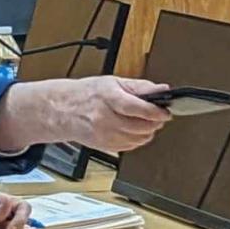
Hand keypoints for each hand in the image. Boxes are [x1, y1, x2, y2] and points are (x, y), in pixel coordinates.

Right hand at [0, 76, 171, 154]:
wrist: (63, 110)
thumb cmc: (87, 94)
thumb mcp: (113, 81)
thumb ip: (140, 86)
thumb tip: (162, 89)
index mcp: (108, 97)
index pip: (136, 108)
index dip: (155, 112)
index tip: (165, 112)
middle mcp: (105, 117)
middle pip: (140, 126)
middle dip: (154, 123)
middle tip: (159, 116)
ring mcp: (104, 134)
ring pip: (137, 139)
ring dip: (148, 132)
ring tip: (148, 123)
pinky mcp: (104, 146)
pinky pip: (129, 147)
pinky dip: (138, 140)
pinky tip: (135, 131)